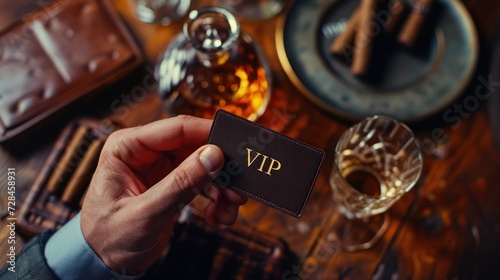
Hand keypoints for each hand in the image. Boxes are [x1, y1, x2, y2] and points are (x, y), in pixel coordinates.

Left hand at [80, 115, 246, 274]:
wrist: (105, 264)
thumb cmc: (107, 237)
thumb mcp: (145, 212)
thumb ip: (179, 184)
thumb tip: (212, 156)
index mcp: (128, 147)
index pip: (176, 129)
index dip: (208, 135)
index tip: (234, 148)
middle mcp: (147, 152)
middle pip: (196, 147)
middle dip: (220, 168)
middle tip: (237, 187)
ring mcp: (162, 169)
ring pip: (205, 166)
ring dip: (222, 187)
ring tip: (229, 208)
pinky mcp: (173, 185)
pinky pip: (204, 184)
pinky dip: (216, 199)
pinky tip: (217, 216)